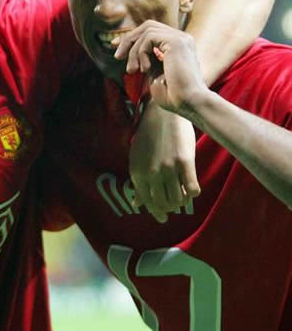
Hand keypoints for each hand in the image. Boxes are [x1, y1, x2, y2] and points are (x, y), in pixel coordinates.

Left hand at [115, 21, 208, 115]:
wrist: (190, 104)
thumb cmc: (174, 97)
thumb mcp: (155, 75)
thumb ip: (148, 61)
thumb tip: (133, 53)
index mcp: (178, 46)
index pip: (152, 33)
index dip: (132, 38)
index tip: (117, 49)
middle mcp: (181, 39)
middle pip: (148, 26)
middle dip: (128, 39)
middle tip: (117, 56)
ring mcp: (181, 38)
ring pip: (146, 31)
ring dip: (133, 50)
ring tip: (131, 71)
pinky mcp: (177, 41)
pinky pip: (149, 37)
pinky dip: (140, 52)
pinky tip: (144, 69)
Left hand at [129, 101, 199, 222]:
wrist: (164, 113)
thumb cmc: (150, 136)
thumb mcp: (138, 158)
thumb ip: (138, 181)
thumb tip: (136, 204)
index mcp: (137, 173)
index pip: (147, 202)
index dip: (156, 212)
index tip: (163, 218)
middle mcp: (151, 173)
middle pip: (163, 203)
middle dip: (170, 207)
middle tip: (176, 204)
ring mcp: (168, 168)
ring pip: (178, 199)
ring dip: (182, 200)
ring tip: (184, 194)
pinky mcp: (184, 161)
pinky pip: (192, 189)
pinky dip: (193, 193)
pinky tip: (193, 188)